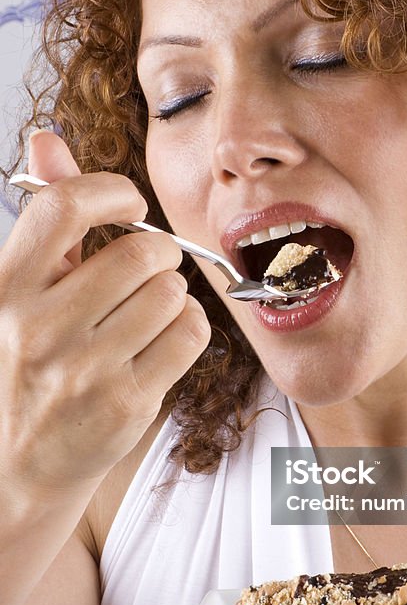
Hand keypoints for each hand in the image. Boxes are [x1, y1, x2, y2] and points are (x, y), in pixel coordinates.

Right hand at [0, 130, 210, 500]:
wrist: (18, 465)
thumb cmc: (28, 366)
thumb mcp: (22, 292)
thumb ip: (44, 220)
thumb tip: (48, 139)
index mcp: (5, 289)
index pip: (62, 208)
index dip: (111, 190)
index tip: (130, 204)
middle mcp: (38, 328)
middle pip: (139, 253)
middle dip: (158, 255)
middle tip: (149, 272)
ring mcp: (82, 370)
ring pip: (171, 293)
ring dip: (173, 296)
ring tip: (150, 313)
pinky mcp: (124, 404)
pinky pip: (190, 334)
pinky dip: (189, 328)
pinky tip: (166, 339)